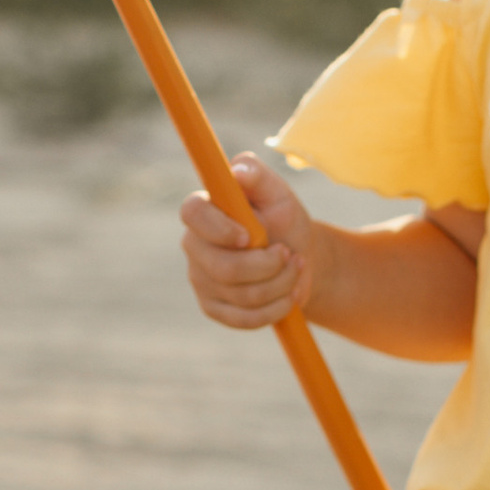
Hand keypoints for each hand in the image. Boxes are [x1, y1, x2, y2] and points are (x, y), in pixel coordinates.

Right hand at [179, 155, 318, 328]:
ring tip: (296, 268)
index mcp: (204, 211)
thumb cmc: (284, 222)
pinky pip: (244, 319)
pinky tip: (288, 295)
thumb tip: (238, 170)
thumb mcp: (279, 195)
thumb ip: (259, 177)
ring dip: (281, 284)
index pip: (192, 214)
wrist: (297, 261)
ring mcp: (201, 279)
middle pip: (222, 268)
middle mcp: (195, 245)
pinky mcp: (214, 308)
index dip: (219, 229)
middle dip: (268, 266)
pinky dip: (275, 308)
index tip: (250, 237)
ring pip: (241, 295)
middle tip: (290, 255)